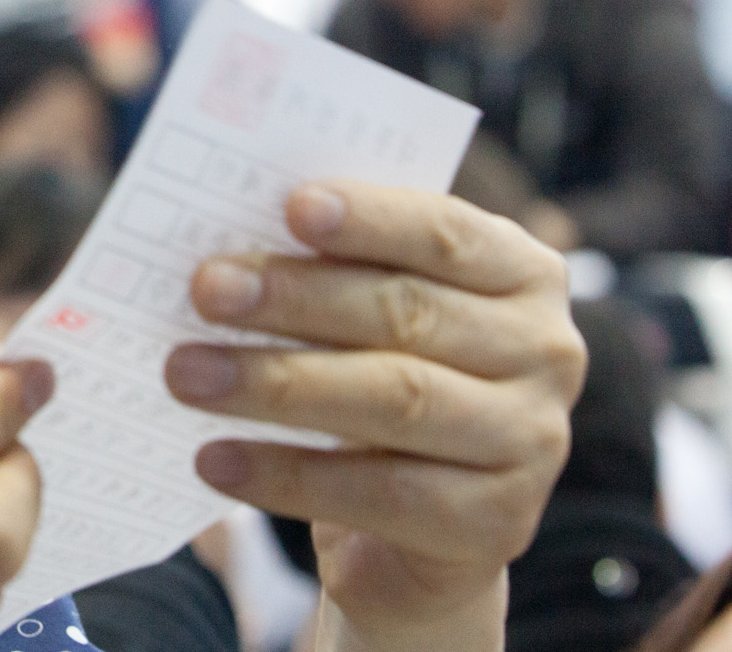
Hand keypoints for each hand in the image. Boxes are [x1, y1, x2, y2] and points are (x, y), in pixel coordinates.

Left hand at [166, 182, 583, 651]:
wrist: (409, 523)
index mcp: (521, 271)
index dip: (370, 218)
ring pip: (394, 400)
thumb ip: (328, 265)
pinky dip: (285, 474)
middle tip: (204, 289)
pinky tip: (214, 459)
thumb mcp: (367, 310)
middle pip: (407, 314)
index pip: (445, 232)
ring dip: (275, 384)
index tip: (290, 206)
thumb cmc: (373, 371)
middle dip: (295, 298)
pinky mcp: (495, 526)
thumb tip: (225, 241)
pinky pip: (380, 494)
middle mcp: (547, 352)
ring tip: (185, 372)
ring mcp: (532, 444)